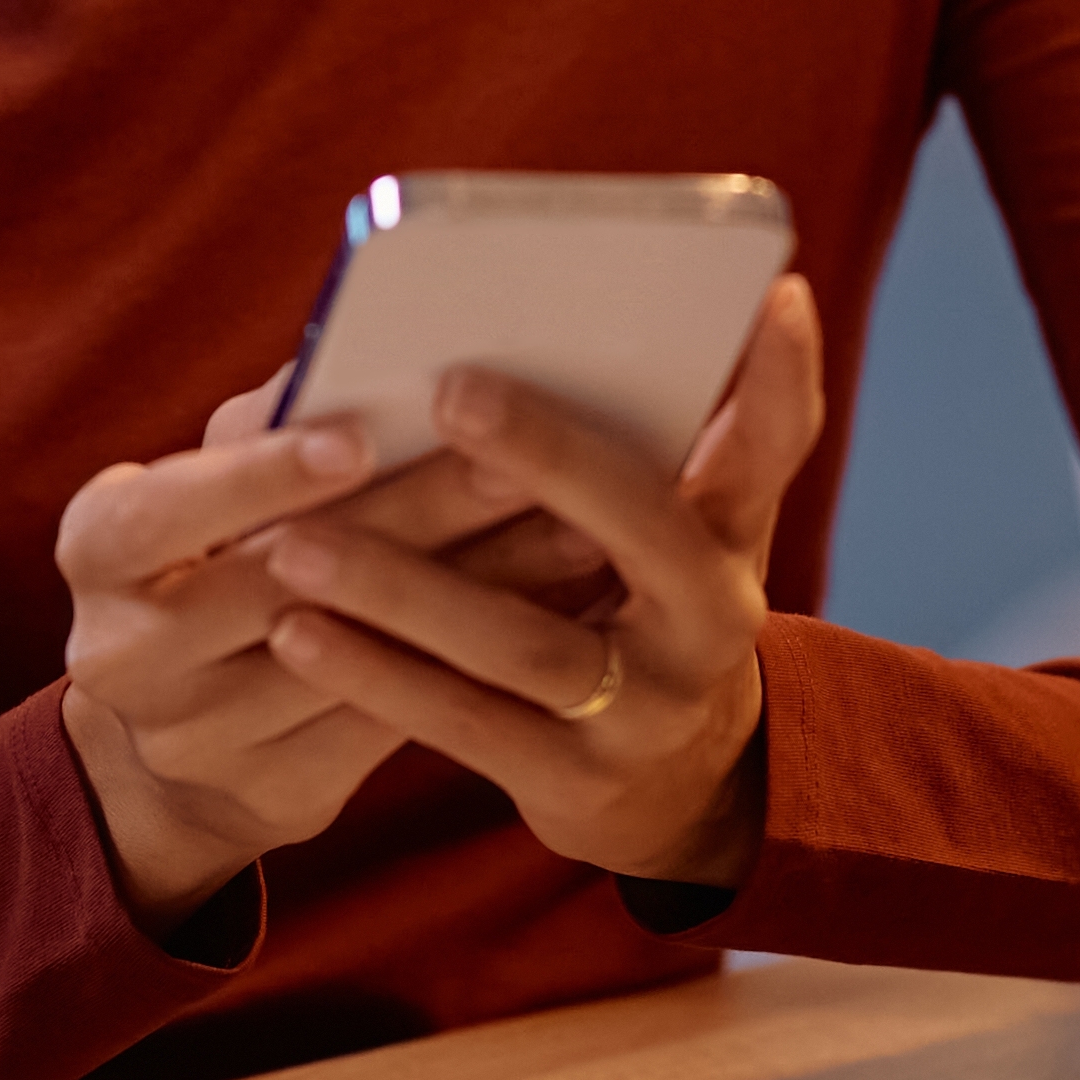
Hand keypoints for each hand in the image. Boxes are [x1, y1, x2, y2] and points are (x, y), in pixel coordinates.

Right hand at [56, 381, 615, 928]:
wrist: (186, 733)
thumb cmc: (216, 555)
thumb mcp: (208, 489)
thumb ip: (266, 423)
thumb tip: (356, 349)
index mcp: (97, 550)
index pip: (167, 510)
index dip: (260, 477)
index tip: (359, 438)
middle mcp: (124, 653)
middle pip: (277, 584)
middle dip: (408, 521)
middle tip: (517, 469)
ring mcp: (194, 738)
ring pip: (350, 660)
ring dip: (469, 592)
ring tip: (572, 534)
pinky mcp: (272, 795)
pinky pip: (387, 726)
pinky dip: (472, 663)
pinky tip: (551, 614)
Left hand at [246, 277, 820, 889]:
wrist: (674, 788)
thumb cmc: (642, 603)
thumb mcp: (676, 525)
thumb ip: (649, 437)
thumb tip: (565, 317)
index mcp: (735, 533)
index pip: (776, 442)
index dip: (782, 374)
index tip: (773, 290)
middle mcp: (714, 620)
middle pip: (641, 527)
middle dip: (547, 455)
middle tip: (449, 387)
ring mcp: (648, 710)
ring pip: (521, 642)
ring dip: (404, 589)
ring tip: (297, 540)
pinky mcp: (576, 782)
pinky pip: (463, 724)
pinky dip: (377, 676)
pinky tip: (298, 633)